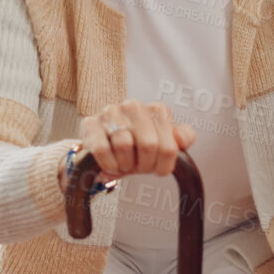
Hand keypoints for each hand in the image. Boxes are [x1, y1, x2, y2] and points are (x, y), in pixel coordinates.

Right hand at [73, 101, 196, 182]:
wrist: (105, 148)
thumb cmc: (138, 147)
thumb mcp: (164, 144)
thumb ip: (183, 138)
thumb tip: (182, 139)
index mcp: (157, 110)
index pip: (170, 147)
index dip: (162, 165)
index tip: (155, 166)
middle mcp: (134, 106)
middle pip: (149, 145)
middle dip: (144, 165)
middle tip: (138, 167)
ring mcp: (111, 112)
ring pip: (124, 145)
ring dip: (125, 164)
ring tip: (124, 163)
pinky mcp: (90, 124)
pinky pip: (102, 149)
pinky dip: (108, 164)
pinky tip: (110, 165)